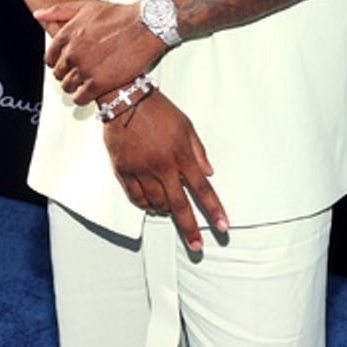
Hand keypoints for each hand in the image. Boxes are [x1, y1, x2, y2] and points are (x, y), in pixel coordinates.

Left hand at [36, 0, 163, 103]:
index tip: (66, 64)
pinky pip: (81, 98)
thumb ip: (59, 11)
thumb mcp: (86, 7)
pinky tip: (89, 93)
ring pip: (68, 87)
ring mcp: (85, 69)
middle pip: (58, 73)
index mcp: (67, 35)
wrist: (145, 26)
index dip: (58, 62)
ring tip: (86, 83)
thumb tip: (38, 15)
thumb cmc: (120, 16)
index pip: (50, 57)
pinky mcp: (99, 83)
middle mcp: (72, 53)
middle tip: (80, 73)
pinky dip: (82, 98)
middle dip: (67, 74)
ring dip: (75, 87)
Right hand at [102, 91, 227, 252]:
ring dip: (166, 211)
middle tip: (197, 247)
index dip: (214, 210)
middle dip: (190, 229)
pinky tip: (151, 205)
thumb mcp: (186, 126)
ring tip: (170, 211)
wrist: (125, 99)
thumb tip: (210, 172)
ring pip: (156, 203)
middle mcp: (161, 167)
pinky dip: (145, 205)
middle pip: (179, 205)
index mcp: (180, 155)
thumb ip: (198, 152)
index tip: (223, 227)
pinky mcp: (123, 170)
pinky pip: (135, 197)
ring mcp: (141, 170)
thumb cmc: (158, 111)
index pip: (202, 189)